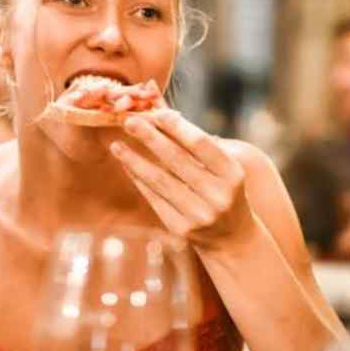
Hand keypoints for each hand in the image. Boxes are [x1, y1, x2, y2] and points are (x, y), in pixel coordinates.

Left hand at [110, 110, 252, 247]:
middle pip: (177, 160)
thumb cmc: (223, 190)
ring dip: (135, 161)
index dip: (177, 127)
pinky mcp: (181, 229)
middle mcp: (217, 195)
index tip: (156, 113)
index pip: (200, 144)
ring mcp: (199, 215)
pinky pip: (154, 199)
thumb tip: (162, 113)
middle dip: (150, 138)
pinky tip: (127, 166)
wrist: (232, 237)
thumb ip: (197, 143)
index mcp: (232, 174)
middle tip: (129, 122)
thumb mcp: (223, 167)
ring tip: (117, 145)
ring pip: (160, 181)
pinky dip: (139, 180)